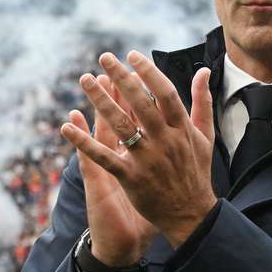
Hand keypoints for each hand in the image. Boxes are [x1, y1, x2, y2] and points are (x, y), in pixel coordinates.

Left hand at [60, 51, 216, 247]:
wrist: (191, 216)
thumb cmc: (197, 173)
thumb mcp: (205, 136)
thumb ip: (202, 102)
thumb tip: (202, 71)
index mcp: (182, 129)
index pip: (165, 93)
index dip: (148, 72)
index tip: (132, 55)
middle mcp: (165, 141)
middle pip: (141, 103)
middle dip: (121, 78)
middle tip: (104, 57)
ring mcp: (147, 160)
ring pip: (121, 125)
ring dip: (101, 101)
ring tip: (85, 80)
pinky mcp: (131, 178)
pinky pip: (104, 157)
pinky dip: (84, 142)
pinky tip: (66, 127)